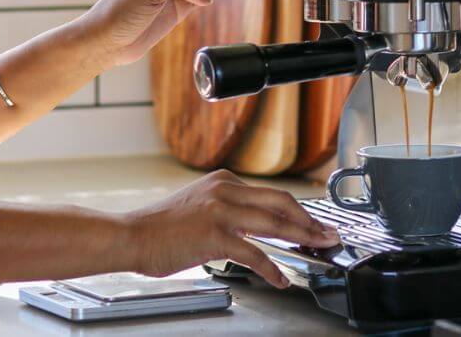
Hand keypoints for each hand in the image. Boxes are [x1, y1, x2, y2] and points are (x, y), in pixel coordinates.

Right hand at [125, 170, 339, 288]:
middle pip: (281, 203)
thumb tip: (256, 227)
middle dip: (310, 220)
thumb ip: (228, 209)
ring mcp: (220, 212)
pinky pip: (254, 253)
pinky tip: (280, 279)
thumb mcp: (199, 205)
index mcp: (223, 182)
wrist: (132, 236)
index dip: (298, 210)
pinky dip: (272, 268)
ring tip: (317, 249)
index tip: (313, 222)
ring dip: (302, 237)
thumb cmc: (160, 228)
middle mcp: (225, 190)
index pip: (271, 194)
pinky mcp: (215, 236)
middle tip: (328, 233)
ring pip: (274, 223)